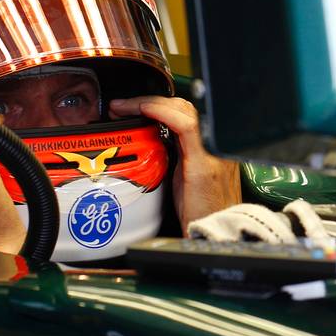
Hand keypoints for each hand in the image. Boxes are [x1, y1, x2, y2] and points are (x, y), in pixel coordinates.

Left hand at [109, 96, 240, 233]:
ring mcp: (212, 152)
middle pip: (182, 106)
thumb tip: (145, 142)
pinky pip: (185, 126)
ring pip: (183, 109)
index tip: (127, 105)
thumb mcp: (182, 178)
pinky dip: (162, 112)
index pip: (183, 111)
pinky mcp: (205, 163)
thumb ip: (171, 156)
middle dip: (148, 100)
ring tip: (124, 108)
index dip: (156, 103)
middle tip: (120, 106)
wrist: (215, 235)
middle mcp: (213, 144)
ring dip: (149, 103)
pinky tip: (143, 111)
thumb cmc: (199, 213)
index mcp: (209, 146)